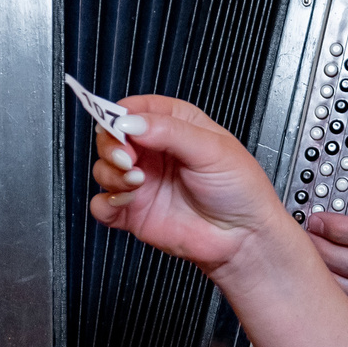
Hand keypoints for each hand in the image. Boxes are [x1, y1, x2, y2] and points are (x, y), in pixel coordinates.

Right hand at [88, 97, 294, 276]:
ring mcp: (142, 182)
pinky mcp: (134, 212)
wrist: (245, 237)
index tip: (122, 127)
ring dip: (111, 173)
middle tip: (127, 157)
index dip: (121, 115)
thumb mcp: (212, 149)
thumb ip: (171, 132)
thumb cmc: (240, 189)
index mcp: (174, 125)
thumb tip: (132, 122)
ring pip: (103, 168)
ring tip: (136, 181)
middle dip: (111, 145)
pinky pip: (102, 206)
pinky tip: (126, 202)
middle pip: (111, 137)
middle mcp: (154, 151)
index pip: (134, 108)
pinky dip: (105, 204)